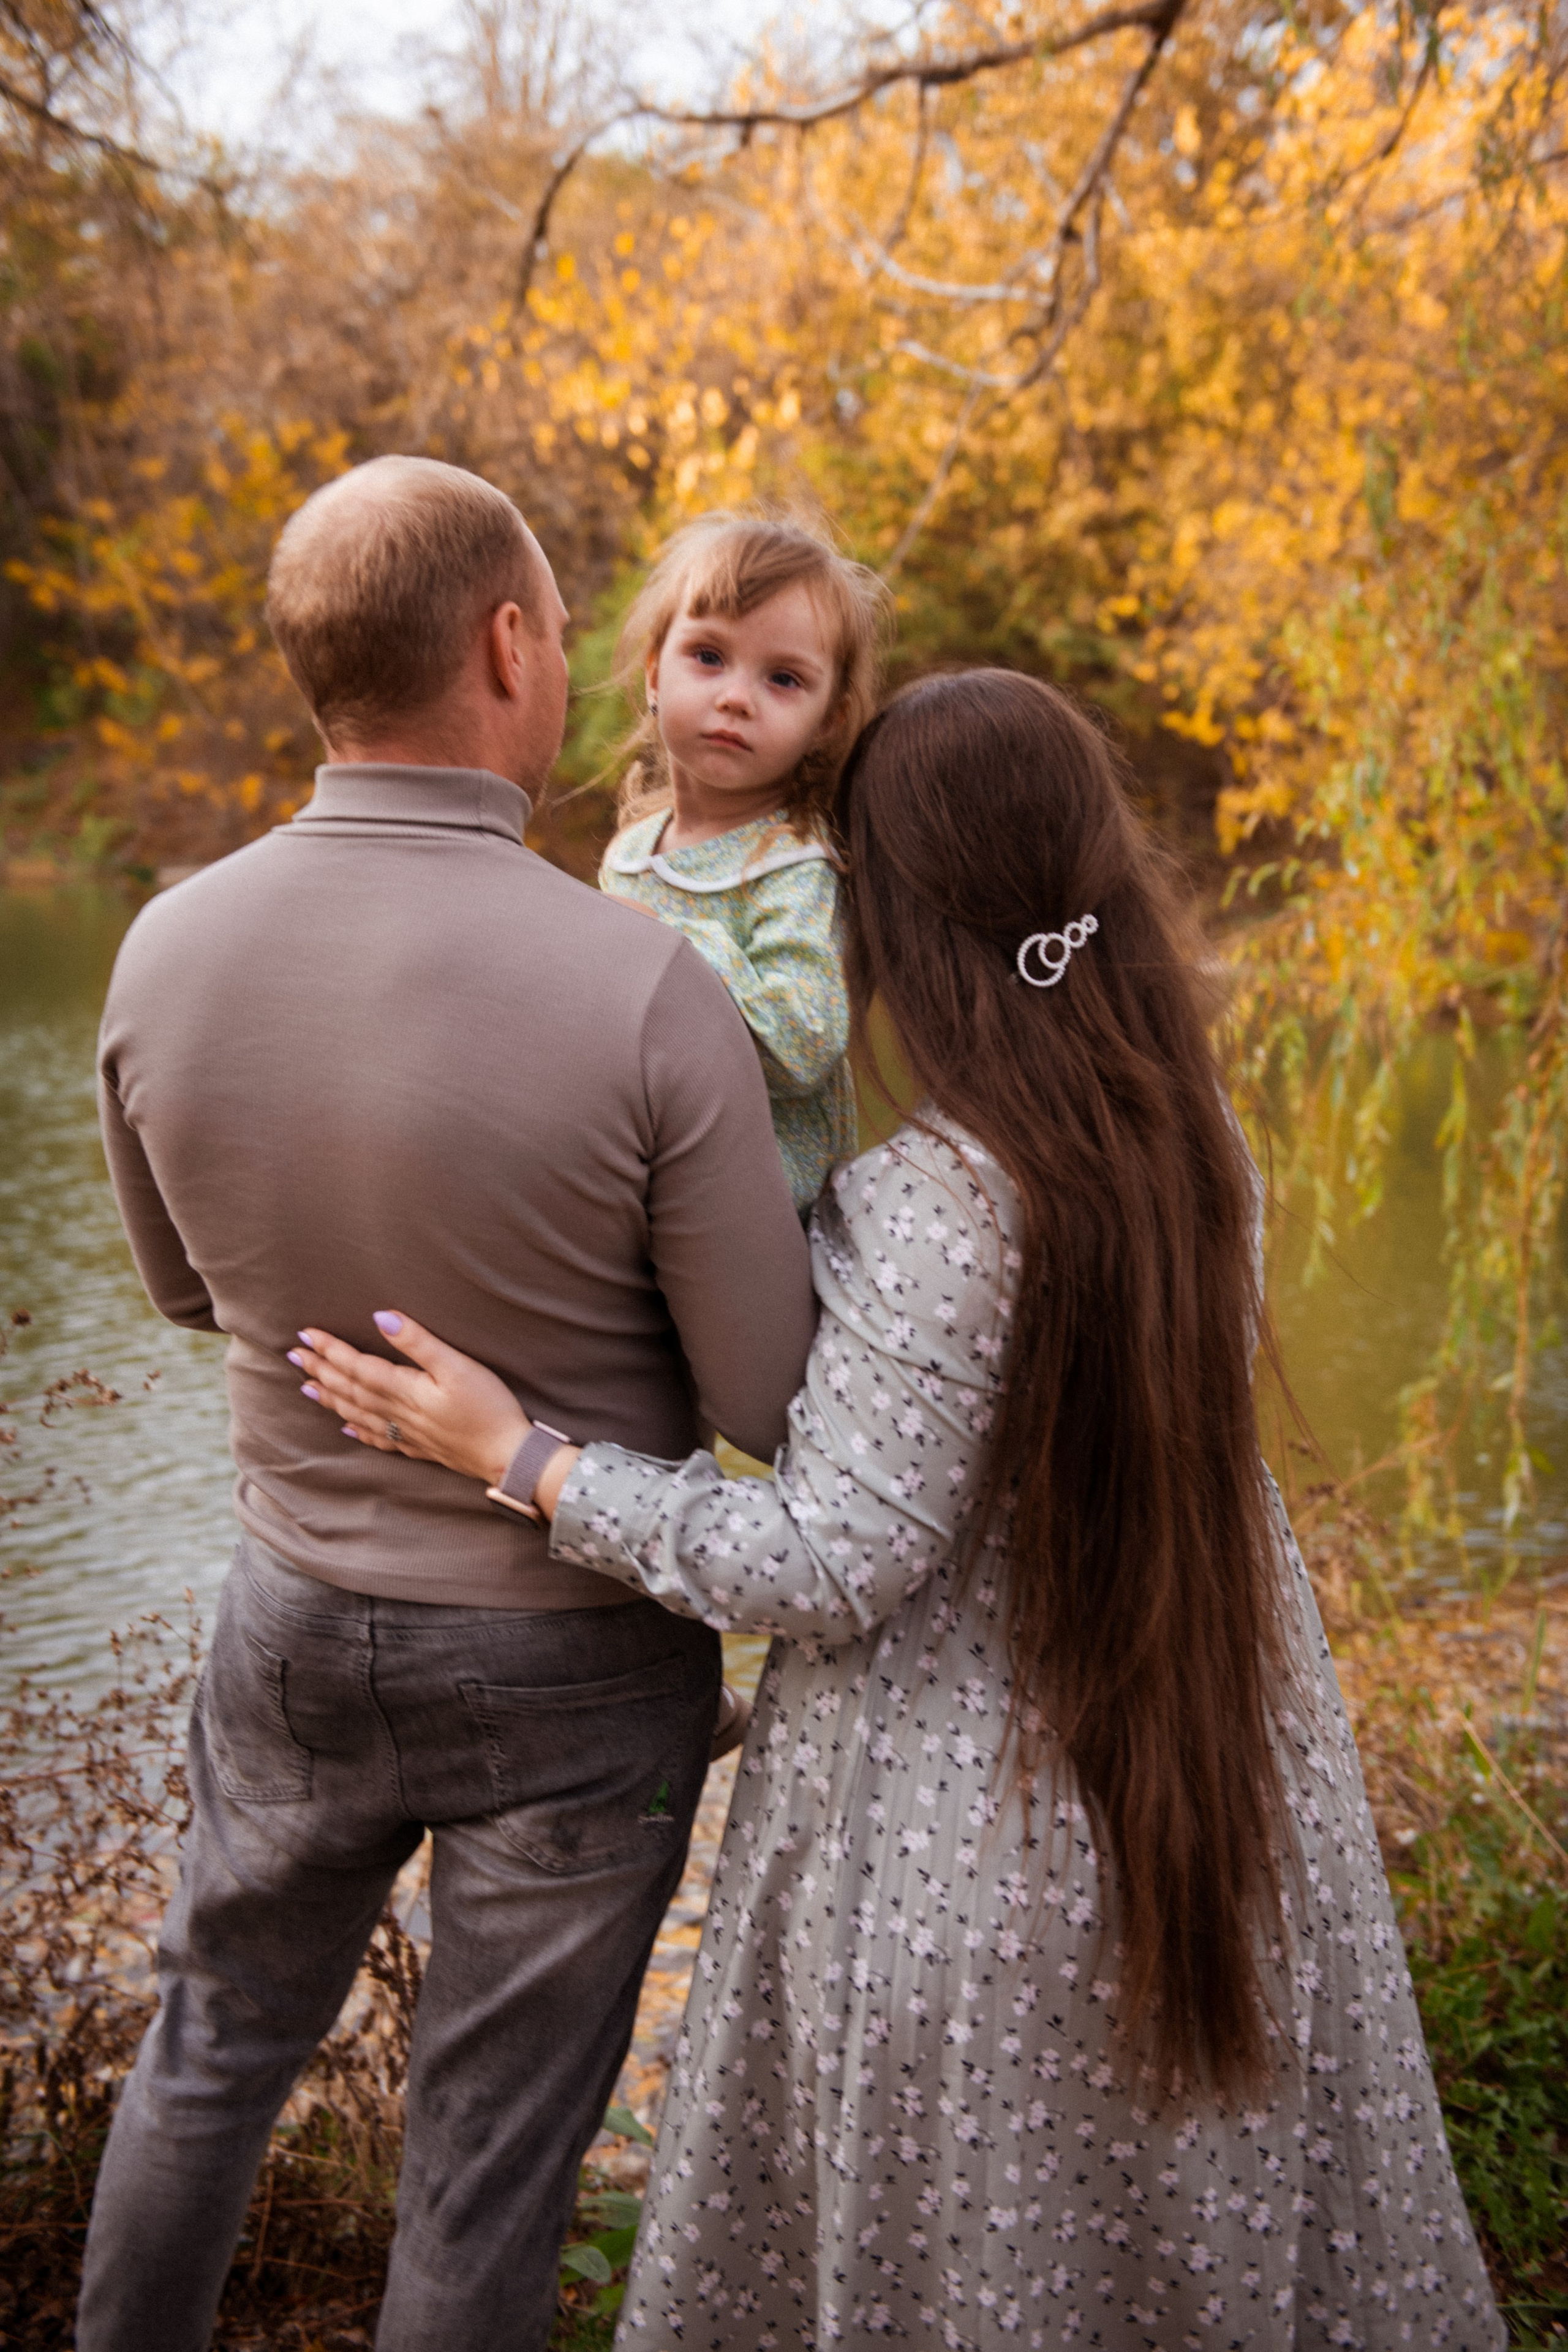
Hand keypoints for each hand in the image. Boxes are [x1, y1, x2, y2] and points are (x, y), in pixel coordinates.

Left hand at [289, 1313, 529, 1487]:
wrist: (506, 1456)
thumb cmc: (488, 1407)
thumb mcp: (457, 1366)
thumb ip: (418, 1342)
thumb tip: (381, 1317)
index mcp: (404, 1389)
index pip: (357, 1366)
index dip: (331, 1349)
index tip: (306, 1334)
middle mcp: (397, 1413)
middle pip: (350, 1389)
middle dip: (321, 1370)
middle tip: (294, 1356)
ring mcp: (406, 1433)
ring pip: (358, 1413)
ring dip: (331, 1398)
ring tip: (308, 1387)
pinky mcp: (419, 1447)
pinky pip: (378, 1438)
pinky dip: (358, 1430)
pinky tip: (347, 1428)